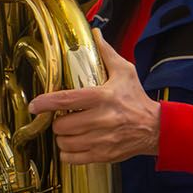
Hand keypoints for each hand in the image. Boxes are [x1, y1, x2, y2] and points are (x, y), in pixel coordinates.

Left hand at [28, 30, 160, 163]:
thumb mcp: (125, 72)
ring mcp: (102, 139)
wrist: (157, 128)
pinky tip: (73, 145)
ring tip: (69, 131)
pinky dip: (67, 153)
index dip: (45, 103)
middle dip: (57, 122)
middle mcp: (101, 119)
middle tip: (63, 118)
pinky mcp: (104, 155)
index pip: (65, 100)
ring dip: (62, 137)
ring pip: (65, 143)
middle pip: (61, 125)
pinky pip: (73, 159)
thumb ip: (106, 53)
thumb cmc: (137, 99)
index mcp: (102, 97)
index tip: (34, 106)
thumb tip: (95, 33)